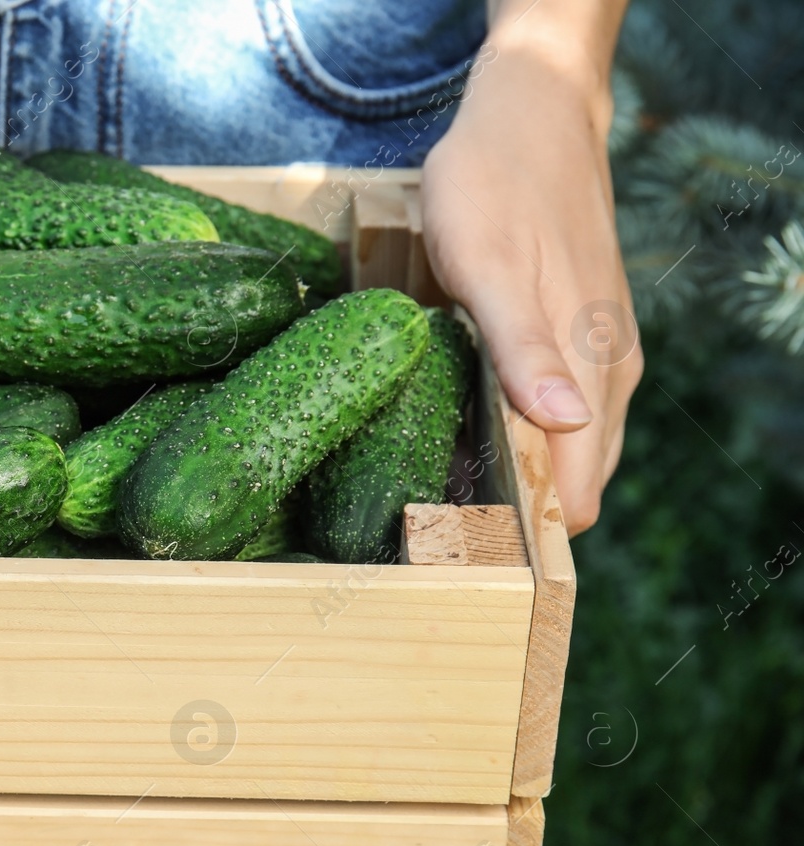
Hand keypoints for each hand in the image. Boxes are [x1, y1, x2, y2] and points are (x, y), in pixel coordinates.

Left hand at [421, 29, 639, 534]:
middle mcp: (606, 372)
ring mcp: (598, 355)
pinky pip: (560, 413)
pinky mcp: (580, 337)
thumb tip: (564, 426)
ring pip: (570, 449)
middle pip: (576, 482)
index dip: (524, 528)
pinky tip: (471, 427)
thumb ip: (523, 348)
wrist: (531, 114)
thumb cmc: (496, 185)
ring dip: (516, 473)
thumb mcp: (489, 266)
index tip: (459, 536)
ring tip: (444, 477)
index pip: (578, 491)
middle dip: (515, 511)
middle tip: (435, 514)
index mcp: (590, 366)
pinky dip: (520, 434)